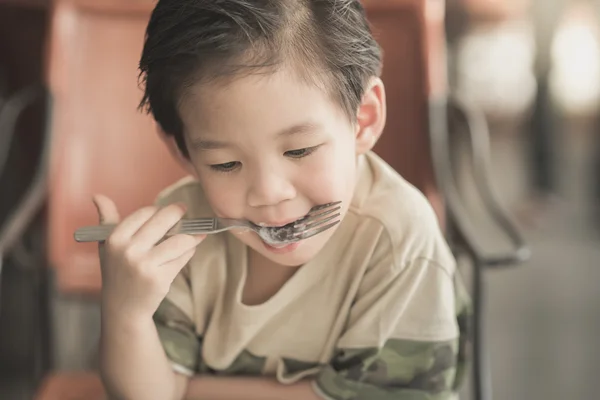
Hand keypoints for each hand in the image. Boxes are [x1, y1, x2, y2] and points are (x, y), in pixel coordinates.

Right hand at [93, 194, 204, 320]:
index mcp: (115, 239)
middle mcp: (129, 251)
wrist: (123, 308)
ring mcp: (145, 266)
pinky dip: (190, 251)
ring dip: (190, 235)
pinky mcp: (160, 279)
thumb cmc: (117, 271)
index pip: (145, 212)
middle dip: (178, 212)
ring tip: (194, 233)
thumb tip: (97, 196)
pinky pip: (183, 257)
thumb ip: (106, 219)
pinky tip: (190, 249)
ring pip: (180, 240)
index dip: (158, 210)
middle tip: (184, 209)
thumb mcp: (107, 245)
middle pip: (164, 220)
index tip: (166, 210)